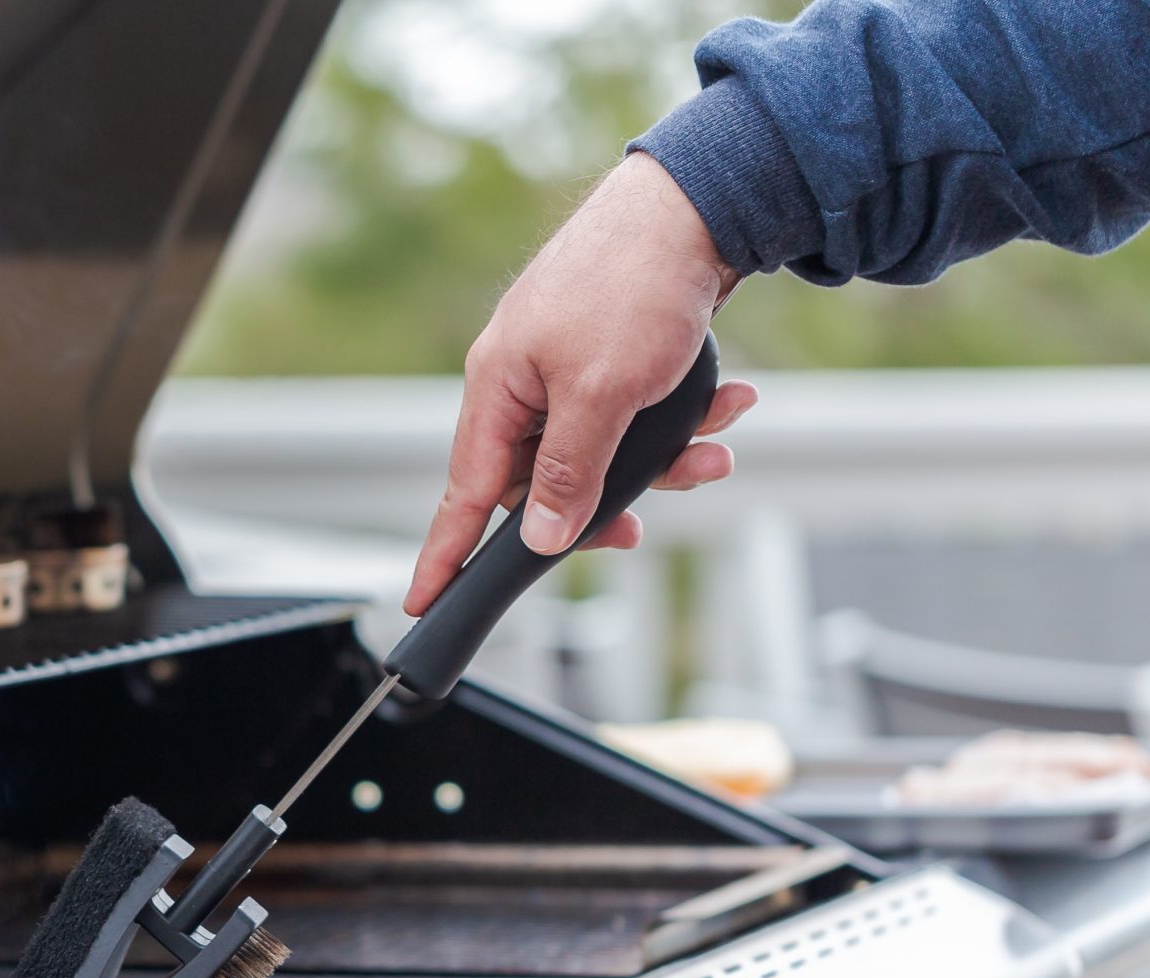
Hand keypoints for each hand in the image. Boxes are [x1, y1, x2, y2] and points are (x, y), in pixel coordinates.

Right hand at [406, 152, 756, 616]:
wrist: (697, 201)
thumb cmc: (634, 282)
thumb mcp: (600, 395)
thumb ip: (567, 474)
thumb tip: (540, 536)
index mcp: (499, 387)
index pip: (464, 494)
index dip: (444, 555)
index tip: (422, 603)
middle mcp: (524, 380)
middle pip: (545, 480)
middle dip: (606, 502)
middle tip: (638, 530)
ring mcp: (566, 365)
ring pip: (602, 450)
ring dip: (662, 459)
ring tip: (712, 448)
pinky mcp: (611, 352)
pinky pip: (634, 414)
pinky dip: (680, 419)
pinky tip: (727, 401)